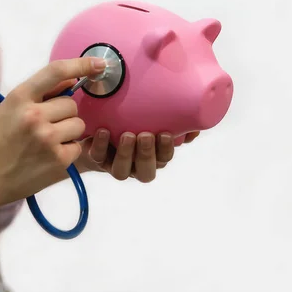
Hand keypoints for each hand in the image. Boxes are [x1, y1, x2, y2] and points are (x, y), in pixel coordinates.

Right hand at [0, 57, 107, 207]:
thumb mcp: (9, 109)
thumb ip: (39, 93)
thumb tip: (72, 80)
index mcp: (20, 97)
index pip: (56, 71)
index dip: (81, 64)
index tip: (99, 63)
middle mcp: (34, 115)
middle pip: (72, 104)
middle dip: (64, 114)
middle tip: (45, 127)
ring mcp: (47, 138)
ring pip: (78, 124)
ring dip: (69, 132)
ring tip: (47, 143)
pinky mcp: (58, 160)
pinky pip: (77, 146)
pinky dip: (67, 151)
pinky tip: (48, 157)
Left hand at [75, 130, 199, 182]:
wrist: (99, 125)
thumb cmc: (134, 121)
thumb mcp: (154, 120)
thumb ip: (176, 122)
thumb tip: (195, 126)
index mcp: (153, 157)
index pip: (163, 160)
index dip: (166, 150)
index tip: (166, 134)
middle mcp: (135, 165)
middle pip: (145, 172)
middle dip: (146, 154)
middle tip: (145, 135)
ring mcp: (115, 164)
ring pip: (121, 171)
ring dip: (126, 154)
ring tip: (127, 135)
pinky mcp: (96, 158)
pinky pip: (98, 157)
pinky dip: (101, 145)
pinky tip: (104, 131)